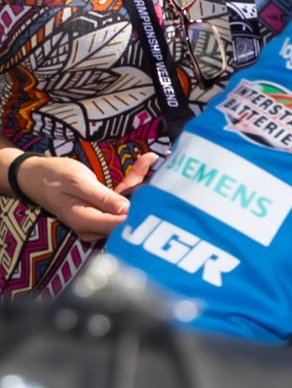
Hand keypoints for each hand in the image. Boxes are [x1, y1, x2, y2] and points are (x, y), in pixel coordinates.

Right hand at [12, 151, 156, 242]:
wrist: (35, 177)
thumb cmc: (54, 177)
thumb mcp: (78, 182)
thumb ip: (101, 197)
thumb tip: (126, 211)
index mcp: (85, 221)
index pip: (121, 225)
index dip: (142, 211)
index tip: (160, 191)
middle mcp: (93, 228)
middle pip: (128, 216)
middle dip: (145, 192)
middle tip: (156, 164)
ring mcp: (97, 222)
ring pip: (126, 208)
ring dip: (140, 184)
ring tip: (150, 159)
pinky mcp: (100, 214)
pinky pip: (120, 203)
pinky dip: (131, 184)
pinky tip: (143, 164)